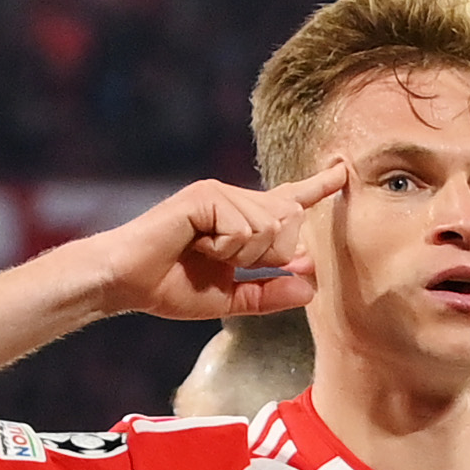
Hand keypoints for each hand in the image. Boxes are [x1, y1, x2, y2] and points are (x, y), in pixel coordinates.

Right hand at [85, 167, 349, 323]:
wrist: (125, 282)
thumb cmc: (169, 287)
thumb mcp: (229, 299)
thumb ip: (270, 293)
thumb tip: (310, 287)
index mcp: (242, 220)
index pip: (289, 201)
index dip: (318, 187)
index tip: (344, 171)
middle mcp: (235, 199)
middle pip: (289, 222)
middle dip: (268, 255)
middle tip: (223, 260)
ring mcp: (220, 193)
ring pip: (270, 226)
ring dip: (242, 253)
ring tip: (204, 252)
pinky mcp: (206, 195)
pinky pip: (243, 227)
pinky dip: (225, 247)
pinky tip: (196, 244)